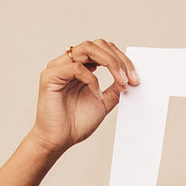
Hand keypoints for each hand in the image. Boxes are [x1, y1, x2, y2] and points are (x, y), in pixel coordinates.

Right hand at [28, 39, 138, 154]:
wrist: (59, 140)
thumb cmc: (76, 122)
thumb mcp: (104, 102)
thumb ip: (115, 88)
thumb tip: (130, 78)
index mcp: (81, 67)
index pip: (103, 50)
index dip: (122, 60)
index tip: (135, 78)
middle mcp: (68, 63)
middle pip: (97, 45)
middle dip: (118, 59)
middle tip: (130, 78)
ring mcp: (58, 67)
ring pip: (87, 49)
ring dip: (110, 63)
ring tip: (121, 81)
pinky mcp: (50, 76)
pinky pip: (76, 68)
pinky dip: (92, 80)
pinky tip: (97, 95)